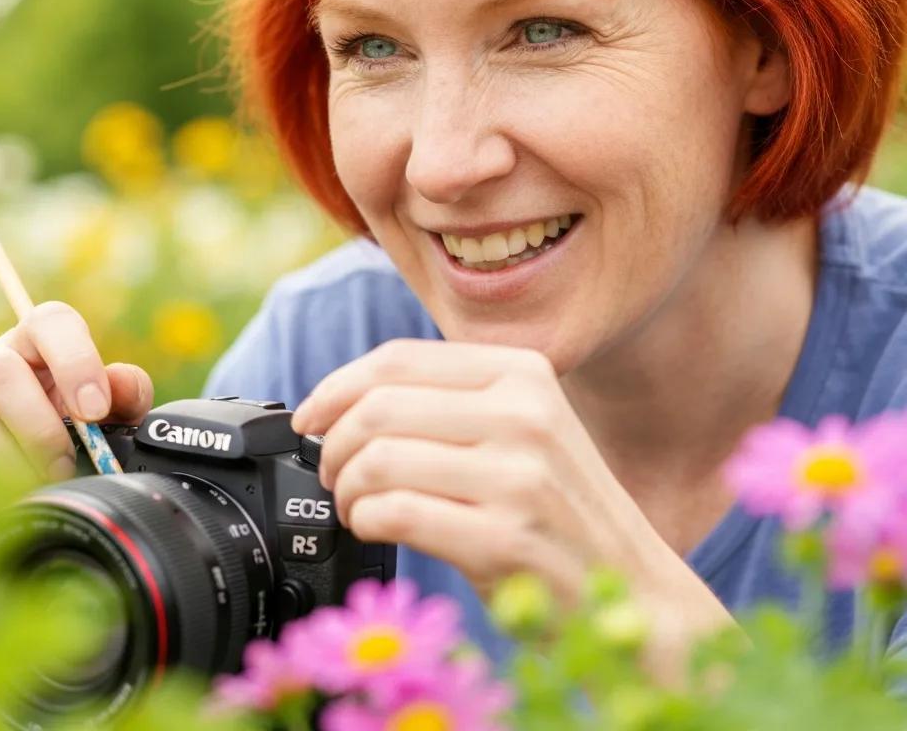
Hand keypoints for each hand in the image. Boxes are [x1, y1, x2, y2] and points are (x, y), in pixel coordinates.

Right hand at [0, 301, 152, 543]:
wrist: (17, 522)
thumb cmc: (66, 460)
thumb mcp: (108, 428)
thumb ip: (125, 397)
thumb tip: (122, 383)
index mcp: (31, 348)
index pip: (49, 320)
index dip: (76, 360)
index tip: (95, 412)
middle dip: (40, 427)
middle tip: (62, 465)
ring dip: (10, 460)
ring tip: (33, 484)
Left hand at [291, 338, 737, 684]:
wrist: (638, 591)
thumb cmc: (560, 509)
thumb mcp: (523, 428)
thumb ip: (452, 400)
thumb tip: (345, 398)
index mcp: (522, 373)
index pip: (397, 358)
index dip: (336, 387)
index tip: (312, 418)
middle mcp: (524, 413)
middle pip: (378, 406)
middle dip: (333, 443)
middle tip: (334, 472)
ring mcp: (519, 476)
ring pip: (379, 458)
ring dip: (348, 487)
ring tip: (357, 503)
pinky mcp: (505, 538)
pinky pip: (395, 512)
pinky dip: (366, 520)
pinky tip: (375, 527)